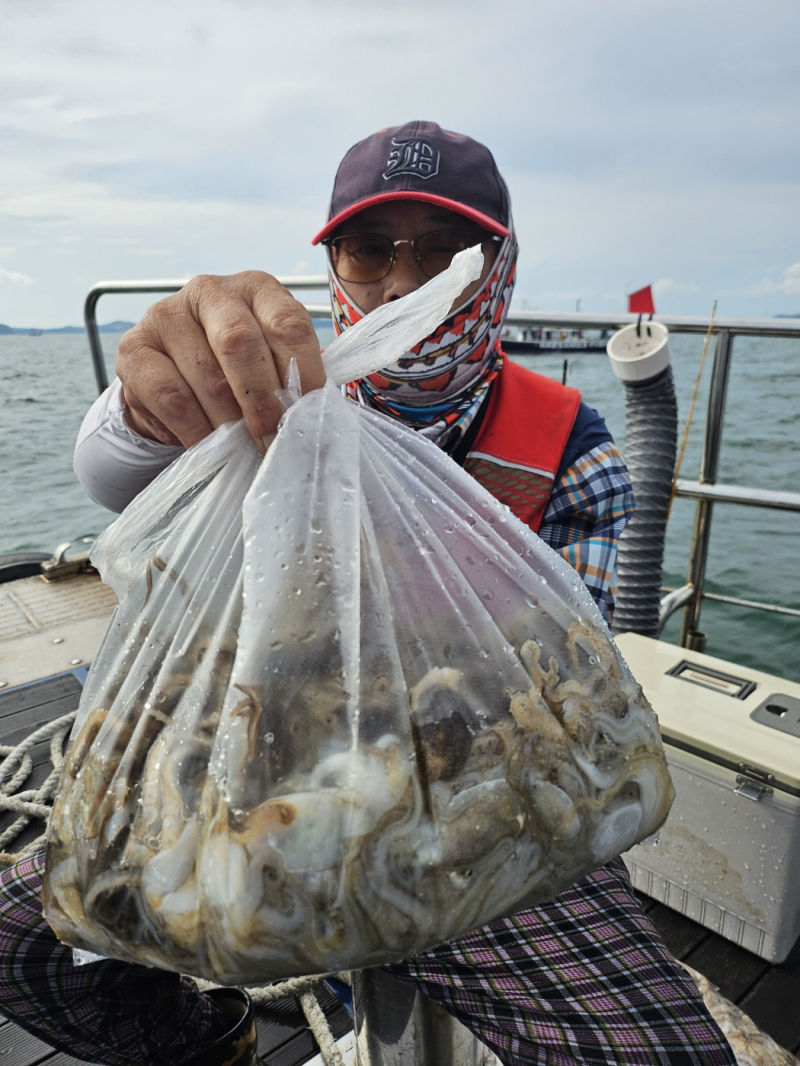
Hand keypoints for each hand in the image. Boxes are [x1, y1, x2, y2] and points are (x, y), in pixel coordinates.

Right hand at [116, 271, 326, 450]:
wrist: (177, 379)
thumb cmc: (238, 373)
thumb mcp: (272, 365)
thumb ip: (292, 381)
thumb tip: (313, 420)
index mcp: (256, 288)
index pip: (288, 324)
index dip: (302, 375)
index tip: (307, 418)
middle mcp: (210, 291)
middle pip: (240, 343)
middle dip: (262, 402)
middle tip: (271, 441)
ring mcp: (166, 314)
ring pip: (206, 378)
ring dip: (229, 424)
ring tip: (242, 448)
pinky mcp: (133, 347)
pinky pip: (170, 398)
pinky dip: (194, 430)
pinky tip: (207, 444)